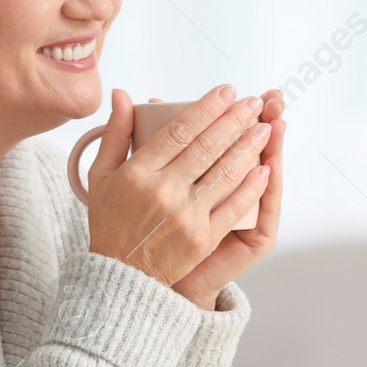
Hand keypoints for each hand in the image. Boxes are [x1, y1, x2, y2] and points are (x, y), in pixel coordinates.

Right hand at [85, 85, 273, 295]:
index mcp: (138, 173)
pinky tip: (265, 169)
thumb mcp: (102, 175)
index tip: (226, 91)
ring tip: (265, 127)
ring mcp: (186, 216)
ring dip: (248, 147)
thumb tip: (123, 94)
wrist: (122, 275)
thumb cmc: (111, 221)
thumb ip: (116, 133)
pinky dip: (251, 186)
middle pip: (206, 147)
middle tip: (254, 102)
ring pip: (224, 173)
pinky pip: (233, 206)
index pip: (178, 131)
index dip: (206, 108)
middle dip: (235, 120)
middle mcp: (163, 192)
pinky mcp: (203, 237)